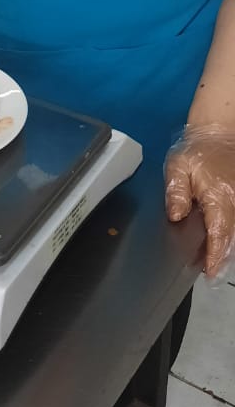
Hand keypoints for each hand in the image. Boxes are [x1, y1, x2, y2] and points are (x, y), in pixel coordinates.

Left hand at [165, 124, 234, 278]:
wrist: (218, 134)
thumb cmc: (196, 151)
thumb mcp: (178, 166)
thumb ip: (176, 191)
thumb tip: (176, 215)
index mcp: (219, 196)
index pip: (219, 233)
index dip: (214, 256)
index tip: (209, 272)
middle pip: (231, 239)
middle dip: (220, 257)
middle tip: (208, 272)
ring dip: (225, 247)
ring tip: (211, 261)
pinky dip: (228, 235)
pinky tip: (217, 243)